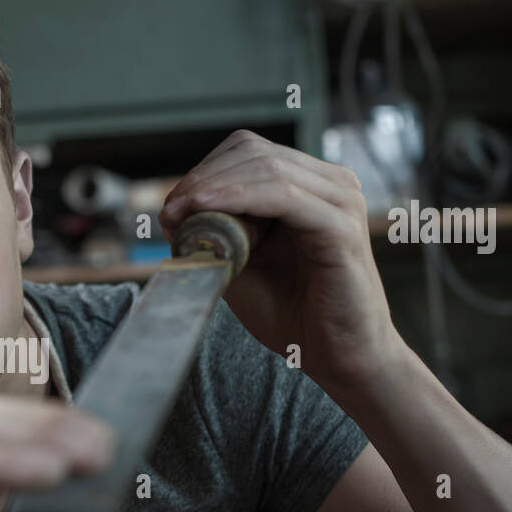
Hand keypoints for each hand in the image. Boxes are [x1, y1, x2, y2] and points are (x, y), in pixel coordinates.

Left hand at [158, 129, 403, 392]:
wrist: (340, 358)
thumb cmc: (295, 315)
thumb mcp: (242, 266)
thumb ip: (216, 234)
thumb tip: (173, 211)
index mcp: (312, 187)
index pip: (250, 153)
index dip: (205, 171)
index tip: (170, 206)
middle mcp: (332, 185)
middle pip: (255, 153)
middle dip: (203, 177)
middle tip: (169, 210)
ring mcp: (341, 202)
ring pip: (268, 168)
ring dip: (215, 186)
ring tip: (180, 211)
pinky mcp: (342, 229)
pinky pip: (285, 197)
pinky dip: (241, 198)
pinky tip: (208, 209)